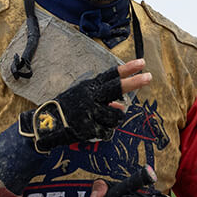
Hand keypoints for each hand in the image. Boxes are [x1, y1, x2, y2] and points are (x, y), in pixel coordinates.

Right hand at [19, 60, 150, 150]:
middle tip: (149, 77)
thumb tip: (122, 105)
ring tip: (101, 119)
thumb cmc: (68, 109)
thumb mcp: (83, 97)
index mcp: (89, 87)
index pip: (110, 75)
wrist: (47, 125)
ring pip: (116, 115)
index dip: (126, 69)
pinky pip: (108, 132)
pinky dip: (104, 133)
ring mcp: (90, 112)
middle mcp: (91, 97)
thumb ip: (102, 99)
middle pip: (116, 88)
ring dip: (113, 119)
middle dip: (134, 82)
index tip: (141, 63)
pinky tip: (94, 130)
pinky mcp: (89, 128)